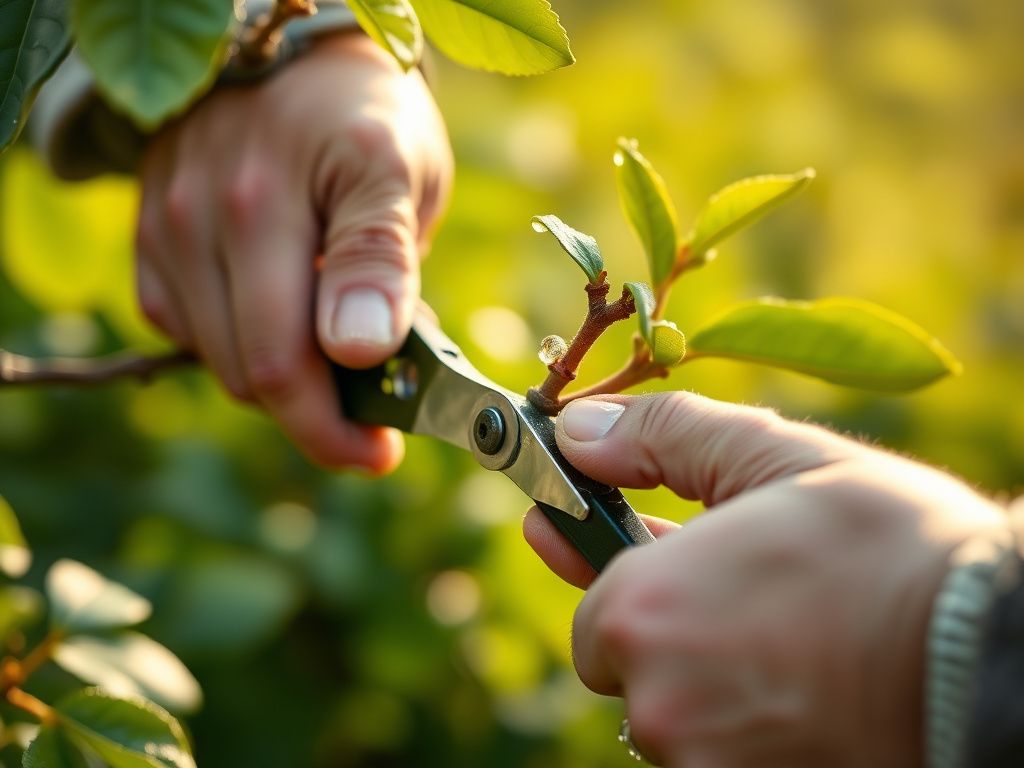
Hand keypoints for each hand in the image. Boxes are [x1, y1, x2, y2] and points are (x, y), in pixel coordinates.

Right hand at [135, 32, 451, 470]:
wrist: (291, 54)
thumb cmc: (362, 118)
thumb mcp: (400, 172)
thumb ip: (380, 260)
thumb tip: (356, 352)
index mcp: (272, 205)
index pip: (282, 363)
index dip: (332, 431)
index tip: (381, 451)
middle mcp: (200, 220)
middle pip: (246, 376)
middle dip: (316, 413)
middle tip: (372, 405)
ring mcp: (165, 229)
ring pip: (216, 361)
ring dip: (281, 376)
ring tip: (334, 342)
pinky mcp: (148, 237)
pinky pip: (184, 328)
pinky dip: (236, 342)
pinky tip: (282, 309)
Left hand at [525, 393, 1004, 766]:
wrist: (999, 653)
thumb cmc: (888, 549)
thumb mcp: (774, 459)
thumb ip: (661, 438)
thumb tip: (580, 433)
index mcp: (644, 609)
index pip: (595, 612)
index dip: (627, 587)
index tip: (644, 570)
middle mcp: (657, 702)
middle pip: (634, 674)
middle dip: (676, 637)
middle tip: (745, 604)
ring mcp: (704, 764)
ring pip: (682, 721)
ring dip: (716, 685)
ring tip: (789, 643)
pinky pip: (724, 756)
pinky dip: (751, 729)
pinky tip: (803, 689)